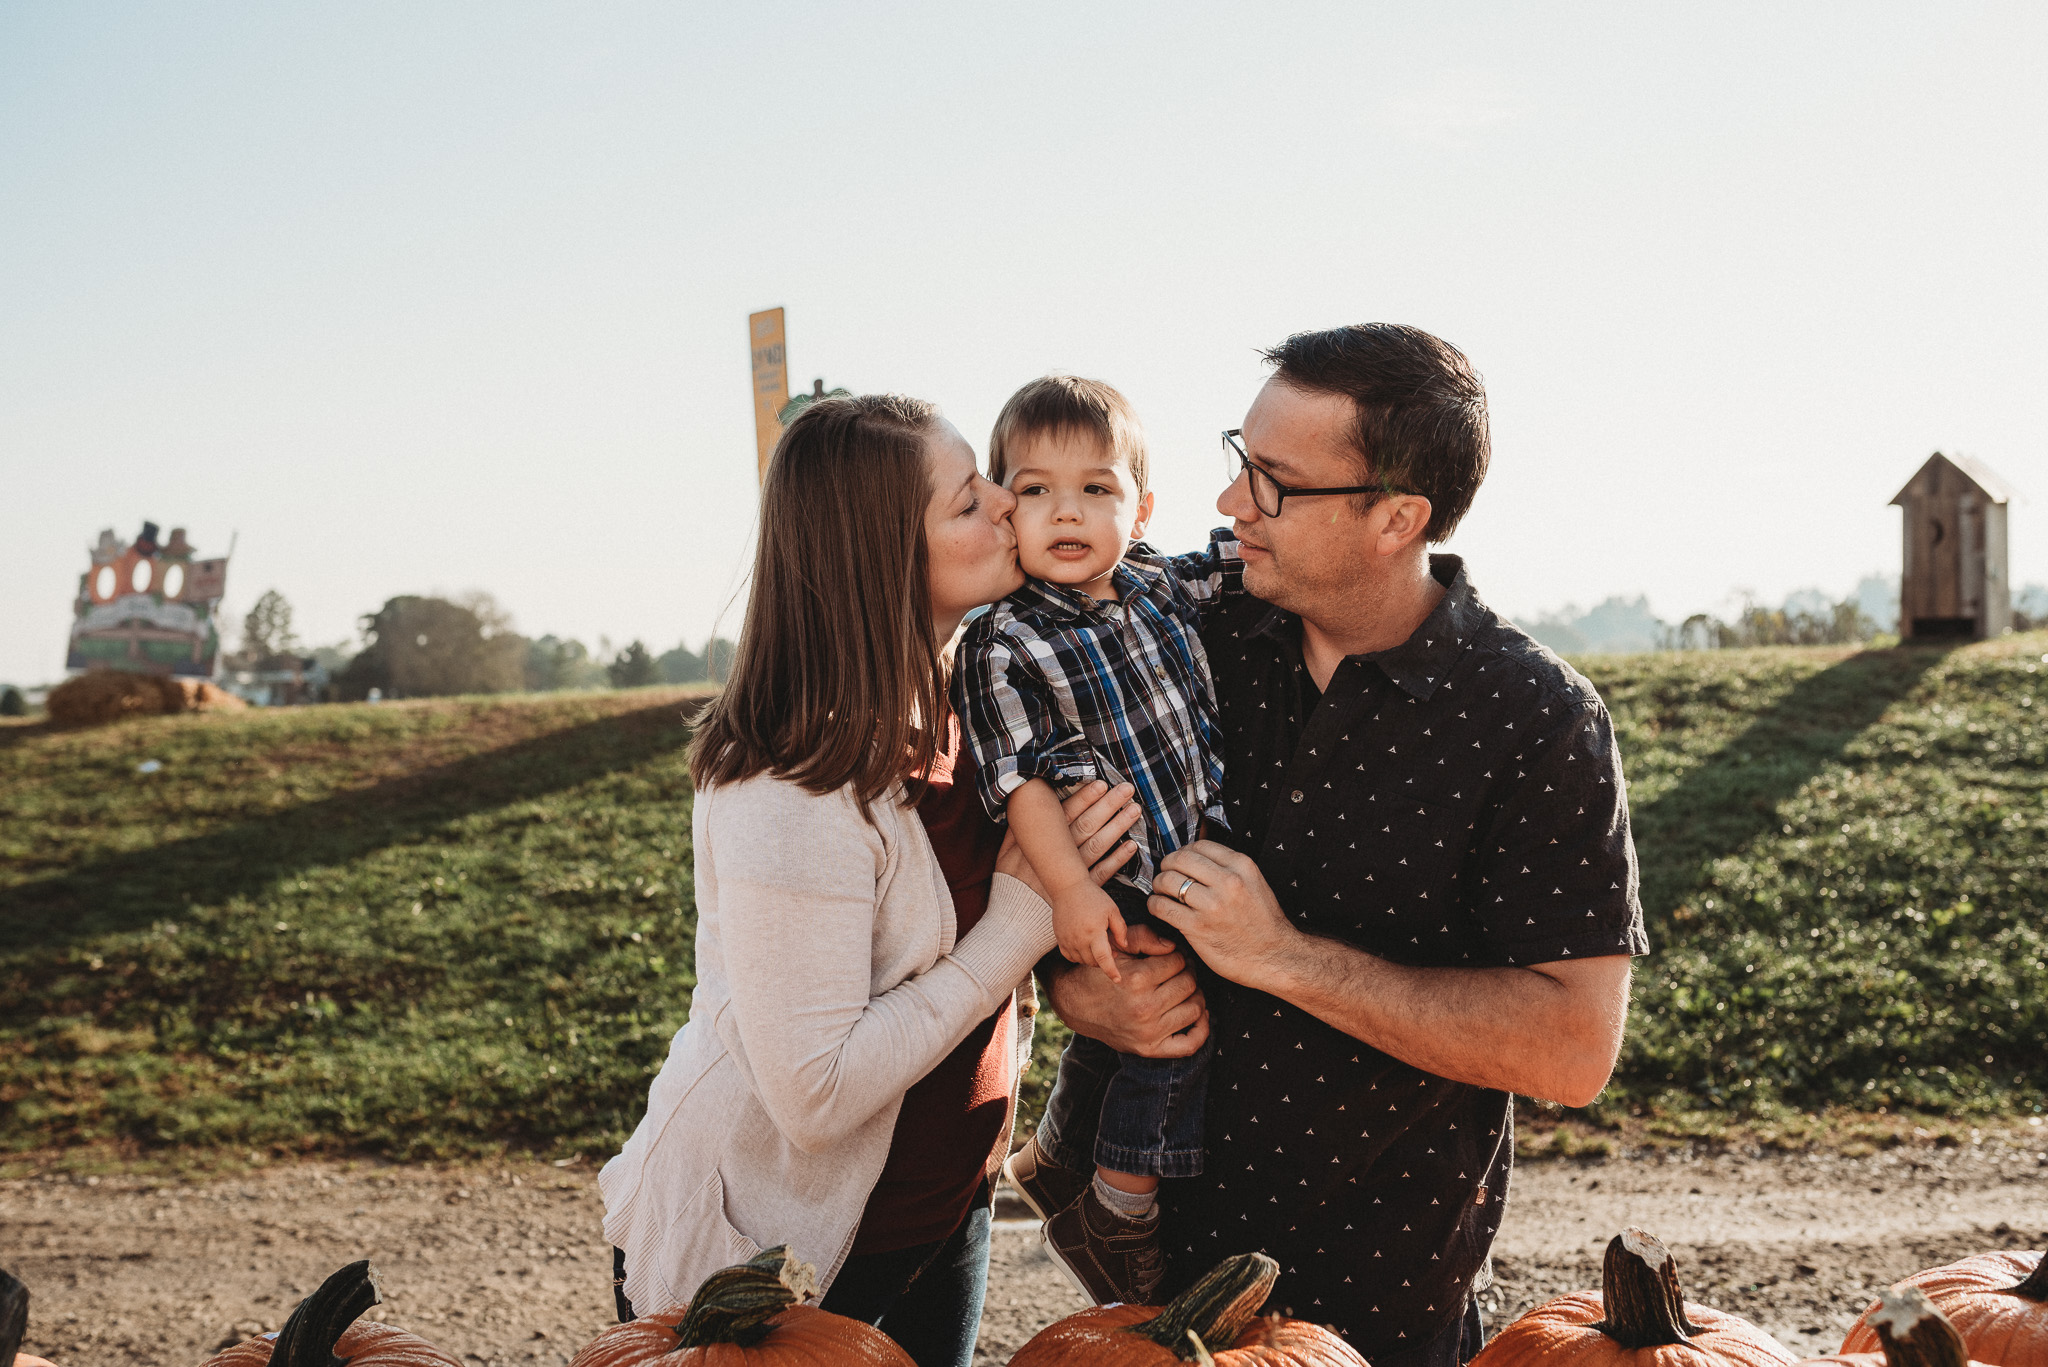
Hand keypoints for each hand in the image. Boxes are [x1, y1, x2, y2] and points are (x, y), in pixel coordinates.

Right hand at [995, 780, 1140, 901]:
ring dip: (1117, 826)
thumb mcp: (1003, 860)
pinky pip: (1101, 874)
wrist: (1012, 928)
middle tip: (1126, 789)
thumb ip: (1013, 835)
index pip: (1065, 815)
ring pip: (1096, 845)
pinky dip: (1116, 860)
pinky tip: (1131, 846)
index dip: (1083, 799)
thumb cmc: (1008, 892)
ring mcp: (1069, 877)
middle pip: (1085, 825)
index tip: (1101, 783)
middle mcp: (1055, 858)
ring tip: (1134, 810)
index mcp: (1038, 845)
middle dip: (1107, 805)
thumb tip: (1018, 808)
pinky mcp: (1079, 895)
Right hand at [1044, 937, 1208, 1057]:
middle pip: (1189, 983)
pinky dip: (1201, 1030)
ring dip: (1195, 996)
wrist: (1074, 1004)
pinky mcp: (1149, 1049)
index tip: (1171, 957)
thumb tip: (1175, 946)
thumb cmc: (1098, 972)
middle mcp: (1144, 1008)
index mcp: (1136, 980)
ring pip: (1195, 1008)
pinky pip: (1190, 1044)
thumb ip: (1144, 937)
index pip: (1178, 961)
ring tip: (1184, 990)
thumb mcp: (1115, 947)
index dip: (1178, 955)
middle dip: (1187, 973)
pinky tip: (1198, 1015)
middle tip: (1179, 972)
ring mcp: (1148, 1032)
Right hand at [1053, 882, 1127, 981]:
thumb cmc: (1093, 897)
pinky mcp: (1059, 939)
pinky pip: (1069, 956)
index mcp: (1094, 932)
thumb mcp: (1112, 910)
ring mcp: (1067, 940)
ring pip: (1081, 960)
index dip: (1111, 971)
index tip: (1118, 980)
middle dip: (1104, 961)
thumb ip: (1120, 929)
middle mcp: (1079, 939)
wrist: (1068, 887)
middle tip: (1111, 950)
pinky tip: (1084, 947)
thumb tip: (1124, 946)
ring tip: (1098, 945)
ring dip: (1092, 959)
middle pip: (1093, 962)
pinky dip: (1078, 957)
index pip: (1103, 959)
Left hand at [1147, 839, 1298, 992]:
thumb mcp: (1254, 882)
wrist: (1275, 956)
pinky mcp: (1197, 928)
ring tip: (1162, 893)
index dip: (1184, 852)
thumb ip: (1228, 868)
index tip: (1180, 863)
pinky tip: (1160, 908)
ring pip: (1167, 881)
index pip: (1199, 846)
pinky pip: (1162, 907)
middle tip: (1166, 876)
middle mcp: (1227, 882)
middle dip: (1167, 866)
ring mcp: (1212, 905)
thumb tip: (1194, 857)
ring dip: (1159, 885)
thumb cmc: (1262, 922)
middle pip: (1180, 859)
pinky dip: (1155, 905)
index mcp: (1241, 866)